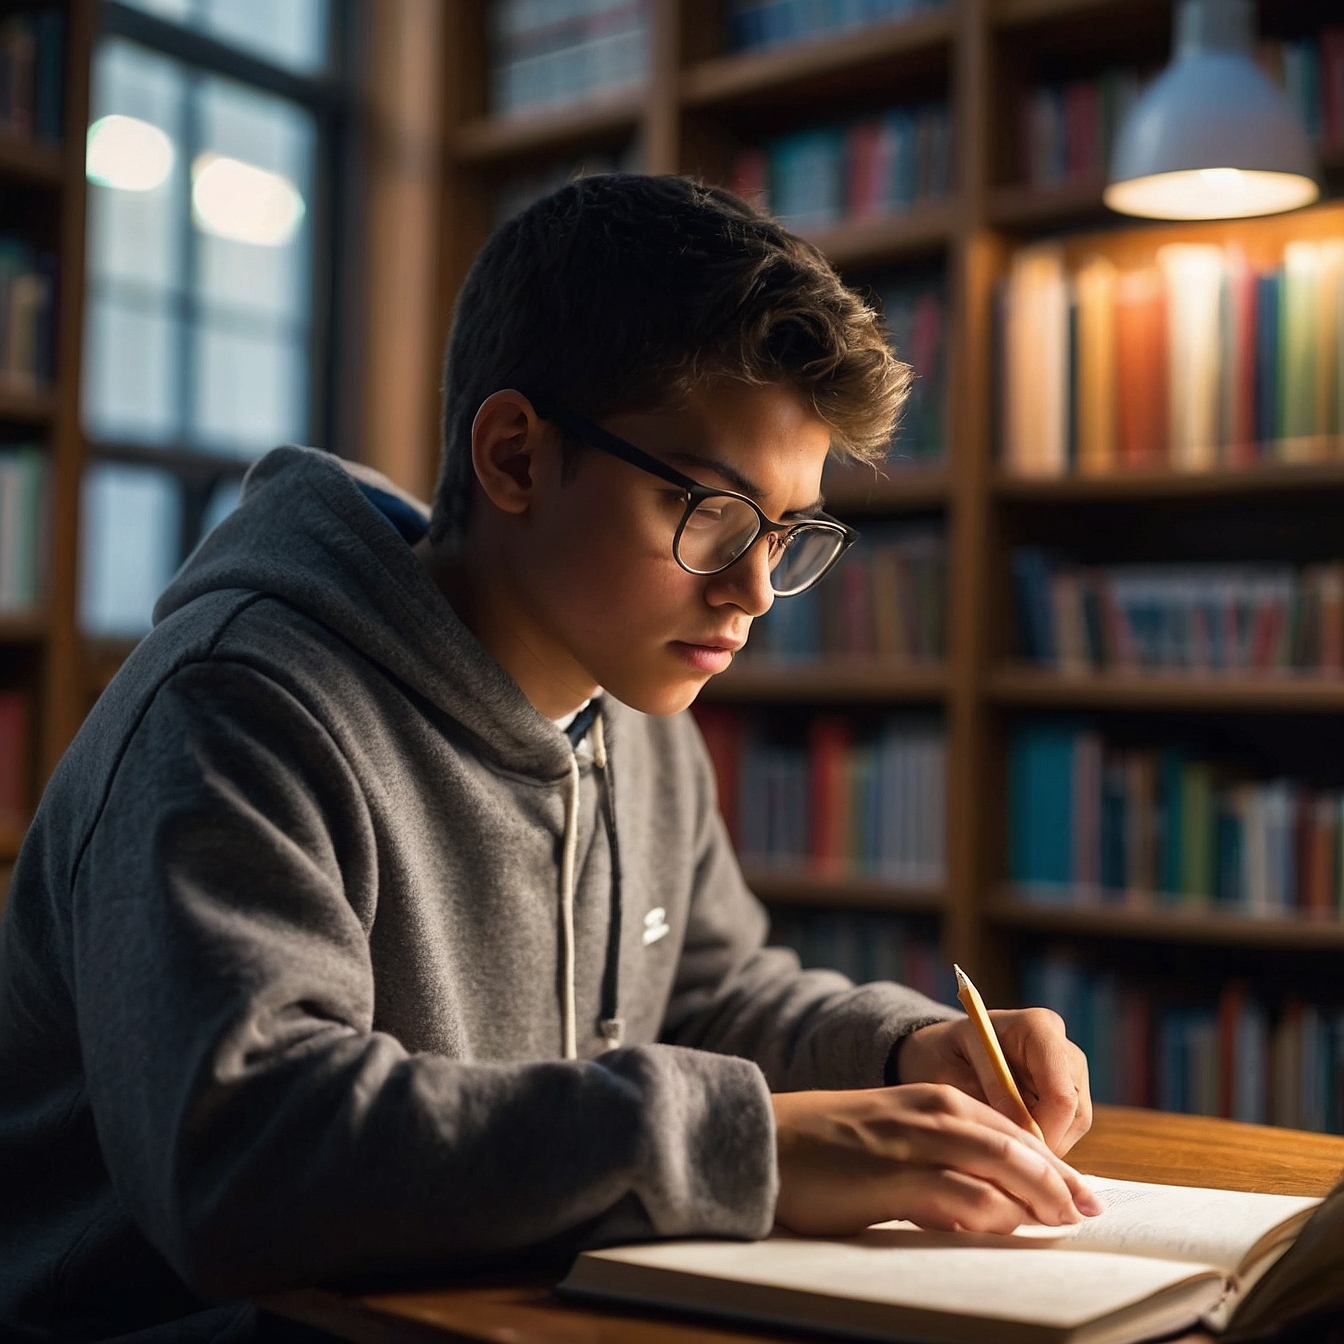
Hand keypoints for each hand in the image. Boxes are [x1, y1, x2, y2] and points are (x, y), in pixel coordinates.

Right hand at [771, 1084, 1102, 1236]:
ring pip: (998, 1162)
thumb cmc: (826, 1146)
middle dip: (1058, 1179)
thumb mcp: (891, 1136)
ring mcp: (913, 1142)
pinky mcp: (893, 1177)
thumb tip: (988, 1197)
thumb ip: (937, 1154)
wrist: (766, 1140)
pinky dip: (993, 1210)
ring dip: (1038, 1194)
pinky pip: (959, 1192)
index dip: (1050, 1161)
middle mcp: (930, 1112)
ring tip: (1062, 1221)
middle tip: (1088, 1210)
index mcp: (931, 1098)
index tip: (1077, 1190)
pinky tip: (1010, 1227)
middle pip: (1015, 1144)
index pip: (1009, 1128)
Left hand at [896, 1009, 1092, 1154]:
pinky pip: (1068, 1130)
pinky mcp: (1071, 1092)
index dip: (1042, 1131)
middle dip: (1041, 1140)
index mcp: (1037, 1027)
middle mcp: (1063, 1046)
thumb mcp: (947, 1070)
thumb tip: (1021, 1129)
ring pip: (1074, 1126)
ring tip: (999, 1138)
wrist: (943, 1051)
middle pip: (1074, 1112)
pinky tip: (1009, 1135)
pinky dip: (1041, 1139)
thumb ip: (984, 1095)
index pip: (1060, 1094)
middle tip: (1001, 1154)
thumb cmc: (941, 1056)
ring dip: (1040, 1142)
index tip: (1009, 1150)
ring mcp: (1071, 1071)